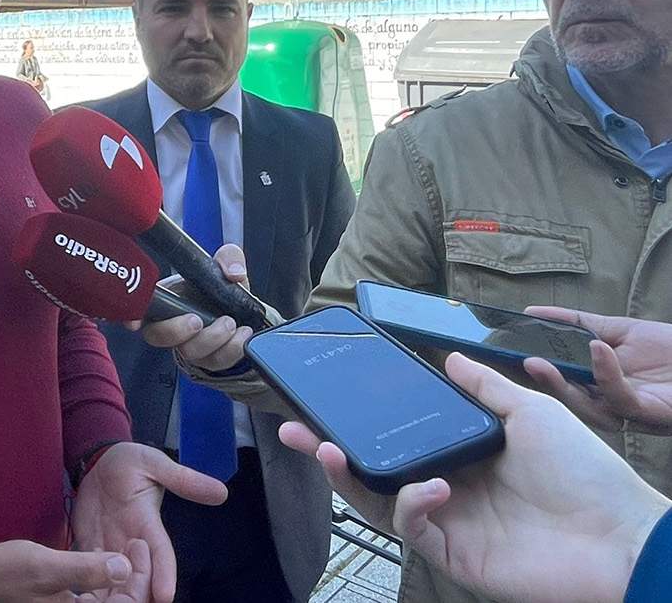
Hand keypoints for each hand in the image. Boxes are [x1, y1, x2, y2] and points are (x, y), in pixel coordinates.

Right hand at [0, 537, 148, 602]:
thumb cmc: (8, 574)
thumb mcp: (47, 567)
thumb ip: (86, 570)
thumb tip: (124, 568)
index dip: (140, 578)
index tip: (138, 546)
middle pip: (123, 602)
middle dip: (134, 576)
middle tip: (136, 544)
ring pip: (110, 599)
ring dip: (121, 576)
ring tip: (125, 548)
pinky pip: (95, 596)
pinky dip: (103, 578)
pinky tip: (101, 557)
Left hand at [70, 441, 226, 601]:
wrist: (99, 462)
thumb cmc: (130, 461)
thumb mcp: (155, 464)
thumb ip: (183, 479)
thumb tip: (221, 491)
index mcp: (149, 525)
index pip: (162, 555)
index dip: (164, 575)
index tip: (166, 595)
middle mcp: (132, 543)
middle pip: (139, 580)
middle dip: (134, 594)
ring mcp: (110, 547)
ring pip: (114, 583)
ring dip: (107, 597)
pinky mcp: (89, 546)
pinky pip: (87, 571)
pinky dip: (84, 585)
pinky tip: (77, 598)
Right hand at [135, 245, 253, 371]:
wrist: (243, 316)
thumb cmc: (220, 290)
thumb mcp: (225, 266)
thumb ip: (228, 258)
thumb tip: (233, 272)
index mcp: (166, 299)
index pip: (140, 310)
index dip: (132, 317)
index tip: (134, 323)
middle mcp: (172, 326)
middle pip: (158, 337)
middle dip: (175, 330)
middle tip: (197, 319)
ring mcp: (190, 346)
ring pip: (190, 352)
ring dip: (211, 338)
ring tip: (231, 323)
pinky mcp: (211, 360)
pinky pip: (217, 361)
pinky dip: (232, 349)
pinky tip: (244, 334)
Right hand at [278, 352, 669, 602]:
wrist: (621, 534)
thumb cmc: (586, 473)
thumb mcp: (533, 412)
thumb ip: (487, 387)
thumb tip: (451, 356)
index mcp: (463, 455)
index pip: (398, 436)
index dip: (360, 421)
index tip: (328, 398)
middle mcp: (448, 488)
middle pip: (373, 470)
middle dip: (326, 451)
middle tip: (292, 429)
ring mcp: (450, 523)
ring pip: (379, 501)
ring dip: (346, 477)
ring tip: (325, 451)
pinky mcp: (456, 555)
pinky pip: (413, 528)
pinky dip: (411, 504)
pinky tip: (432, 485)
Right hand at [521, 307, 671, 433]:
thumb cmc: (669, 349)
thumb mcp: (618, 331)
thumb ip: (577, 324)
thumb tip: (532, 313)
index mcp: (598, 387)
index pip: (560, 382)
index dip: (535, 371)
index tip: (508, 352)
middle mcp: (611, 405)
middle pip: (569, 401)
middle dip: (543, 384)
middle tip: (521, 362)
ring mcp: (630, 412)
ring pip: (589, 409)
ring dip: (563, 387)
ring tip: (542, 361)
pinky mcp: (650, 413)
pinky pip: (621, 400)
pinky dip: (605, 374)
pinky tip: (597, 349)